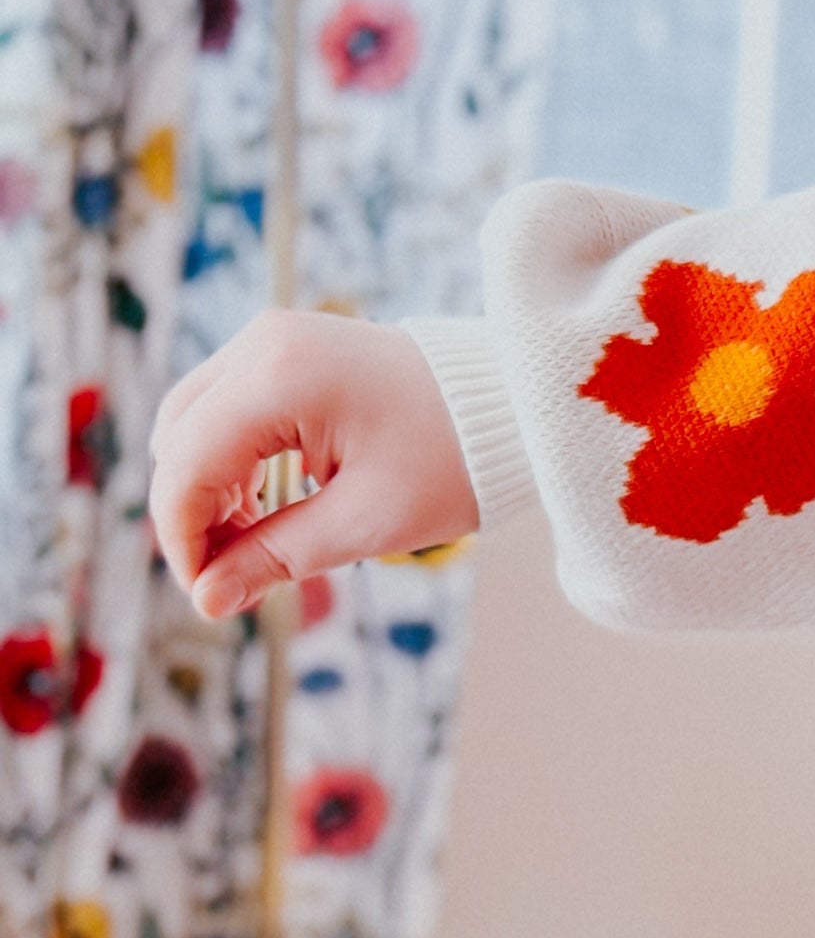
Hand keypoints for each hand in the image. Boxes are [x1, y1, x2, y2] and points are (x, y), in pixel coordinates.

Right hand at [149, 309, 479, 618]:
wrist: (513, 401)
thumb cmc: (454, 458)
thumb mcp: (367, 521)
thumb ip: (276, 557)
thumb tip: (207, 599)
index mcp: (279, 377)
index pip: (188, 464)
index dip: (184, 537)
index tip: (206, 594)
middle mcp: (262, 343)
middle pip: (178, 438)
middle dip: (191, 512)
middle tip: (229, 577)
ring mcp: (271, 338)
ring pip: (193, 420)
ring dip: (207, 486)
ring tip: (250, 545)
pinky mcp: (285, 349)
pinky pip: (226, 406)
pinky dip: (229, 458)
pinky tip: (261, 505)